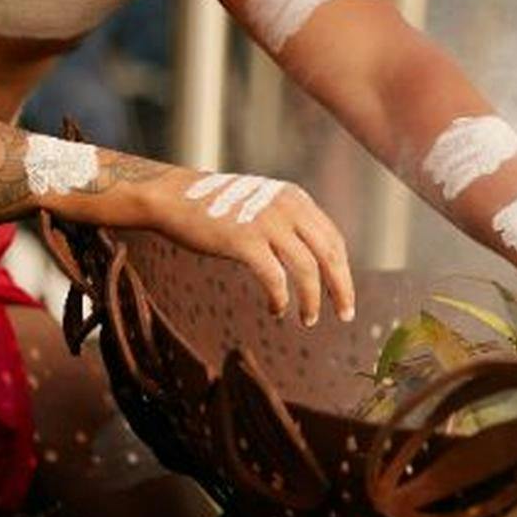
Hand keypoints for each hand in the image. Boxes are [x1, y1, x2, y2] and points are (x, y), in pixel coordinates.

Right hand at [138, 171, 355, 325]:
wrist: (171, 196)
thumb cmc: (217, 208)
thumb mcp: (263, 205)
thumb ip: (288, 222)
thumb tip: (313, 258)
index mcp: (296, 199)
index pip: (334, 240)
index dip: (342, 271)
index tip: (343, 295)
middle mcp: (288, 207)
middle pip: (330, 255)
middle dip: (341, 289)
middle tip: (345, 315)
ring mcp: (267, 222)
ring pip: (307, 270)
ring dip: (312, 300)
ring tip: (309, 320)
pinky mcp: (244, 239)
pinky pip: (275, 278)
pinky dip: (281, 299)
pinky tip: (277, 310)